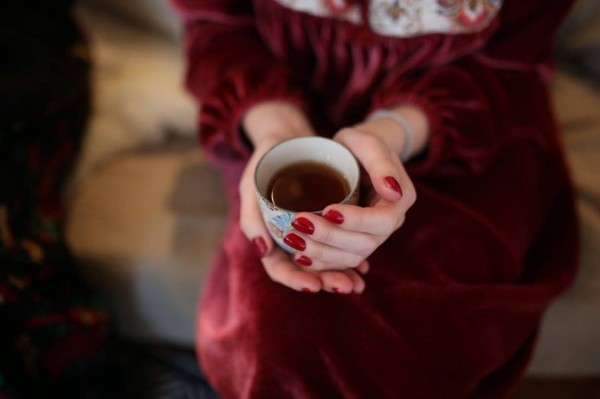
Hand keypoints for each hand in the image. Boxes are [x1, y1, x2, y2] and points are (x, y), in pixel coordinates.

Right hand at [240, 102, 367, 293]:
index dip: (296, 280)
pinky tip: (364, 268)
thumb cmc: (266, 162)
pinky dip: (348, 259)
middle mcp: (288, 241)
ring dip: (340, 273)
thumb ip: (251, 216)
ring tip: (357, 283)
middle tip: (345, 286)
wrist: (287, 142)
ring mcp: (308, 235)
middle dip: (326, 280)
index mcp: (267, 236)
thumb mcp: (251, 183)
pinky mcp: (325, 225)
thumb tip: (263, 250)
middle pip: (306, 271)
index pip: (279, 269)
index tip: (314, 286)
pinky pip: (338, 248)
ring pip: (324, 263)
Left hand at [283, 120, 417, 282]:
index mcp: (399, 200)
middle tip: (299, 222)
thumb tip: (392, 191)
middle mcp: (390, 224)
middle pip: (365, 244)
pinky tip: (299, 256)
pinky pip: (341, 262)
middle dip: (330, 237)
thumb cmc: (358, 145)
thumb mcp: (367, 143)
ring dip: (321, 253)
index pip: (382, 221)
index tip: (327, 209)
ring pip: (352, 257)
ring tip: (293, 239)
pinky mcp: (355, 244)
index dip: (356, 220)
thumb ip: (381, 162)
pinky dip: (320, 263)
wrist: (353, 156)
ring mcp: (373, 237)